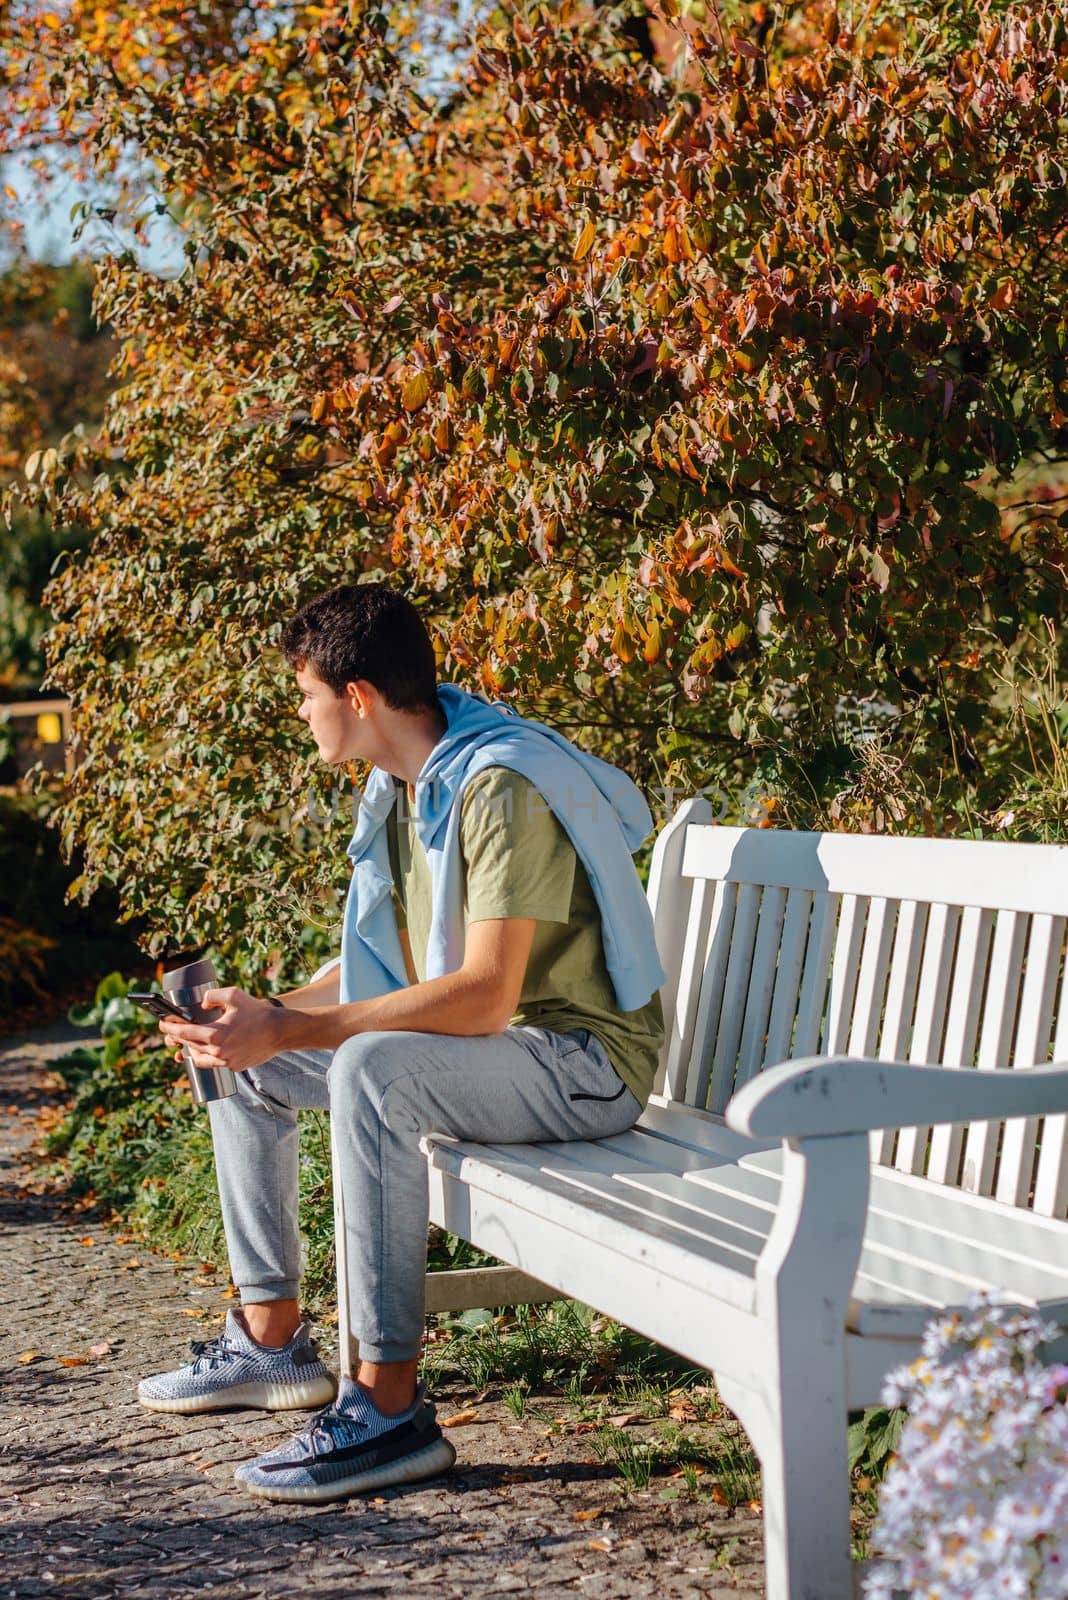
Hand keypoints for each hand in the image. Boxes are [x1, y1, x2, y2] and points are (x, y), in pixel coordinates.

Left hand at [158, 987, 288, 1074]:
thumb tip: (202, 1005)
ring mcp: (226, 1062)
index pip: (184, 1032)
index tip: (162, 1024)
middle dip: (178, 1038)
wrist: (279, 1031)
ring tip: (189, 1042)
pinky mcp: (235, 1067)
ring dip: (192, 1050)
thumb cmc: (257, 1011)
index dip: (169, 1028)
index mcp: (214, 1034)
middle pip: (189, 1045)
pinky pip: (216, 1063)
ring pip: (200, 1058)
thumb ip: (211, 996)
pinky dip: (209, 1056)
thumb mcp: (233, 995)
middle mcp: (218, 1051)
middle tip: (172, 1031)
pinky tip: (209, 1049)